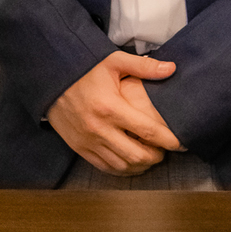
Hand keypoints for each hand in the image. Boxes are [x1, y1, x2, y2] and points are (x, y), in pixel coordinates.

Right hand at [47, 51, 181, 175]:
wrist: (50, 79)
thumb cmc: (84, 70)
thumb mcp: (113, 62)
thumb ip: (143, 67)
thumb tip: (171, 68)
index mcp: (110, 107)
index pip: (147, 131)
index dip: (168, 140)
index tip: (180, 143)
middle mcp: (99, 128)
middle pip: (137, 155)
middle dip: (157, 156)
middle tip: (165, 151)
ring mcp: (88, 141)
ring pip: (122, 165)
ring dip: (141, 165)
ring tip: (150, 157)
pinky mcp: (79, 148)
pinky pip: (105, 167)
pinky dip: (122, 169)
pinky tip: (131, 163)